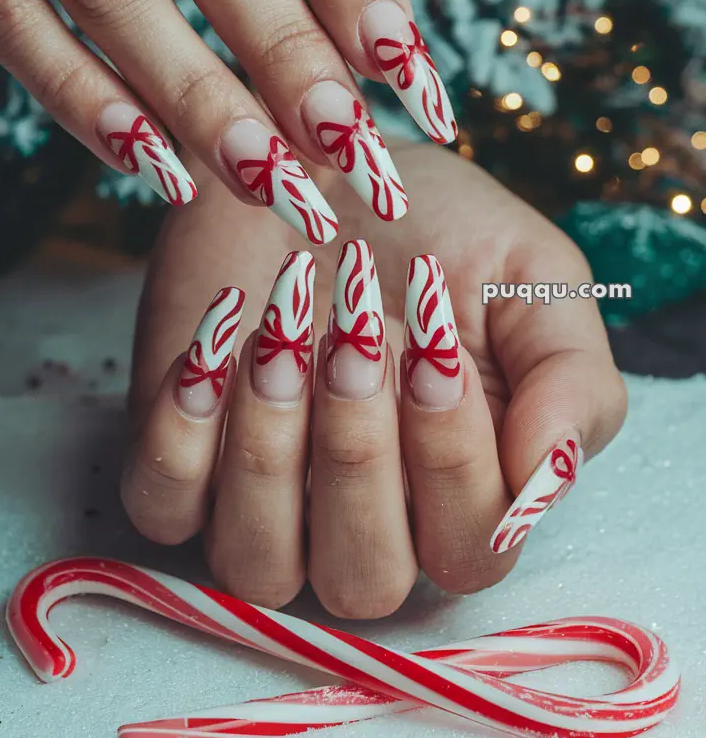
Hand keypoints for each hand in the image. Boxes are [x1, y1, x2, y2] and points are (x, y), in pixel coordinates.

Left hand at [122, 143, 626, 616]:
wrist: (324, 159)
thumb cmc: (435, 228)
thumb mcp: (536, 279)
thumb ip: (573, 379)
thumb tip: (554, 477)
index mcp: (464, 492)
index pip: (471, 550)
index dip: (454, 461)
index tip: (437, 346)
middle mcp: (365, 520)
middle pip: (364, 578)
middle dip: (360, 455)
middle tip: (358, 333)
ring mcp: (265, 502)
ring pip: (259, 563)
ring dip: (272, 451)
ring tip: (282, 336)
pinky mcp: (181, 461)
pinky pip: (165, 508)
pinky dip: (184, 435)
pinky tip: (214, 345)